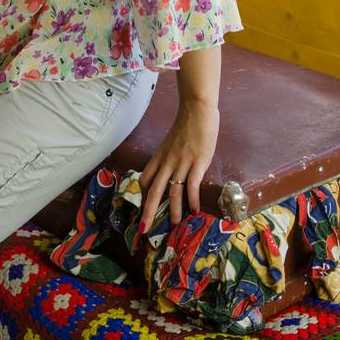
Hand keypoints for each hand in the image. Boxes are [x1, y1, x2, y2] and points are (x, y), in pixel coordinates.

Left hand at [136, 95, 218, 233]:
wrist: (197, 109)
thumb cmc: (186, 125)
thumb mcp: (171, 143)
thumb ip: (170, 157)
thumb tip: (172, 172)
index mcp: (159, 157)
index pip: (145, 180)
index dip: (142, 197)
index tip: (142, 210)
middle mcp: (167, 162)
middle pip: (153, 191)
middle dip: (148, 212)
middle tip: (144, 230)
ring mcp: (182, 162)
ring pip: (173, 191)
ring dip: (173, 210)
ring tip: (174, 224)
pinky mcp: (198, 162)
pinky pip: (192, 184)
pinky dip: (193, 199)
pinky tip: (195, 210)